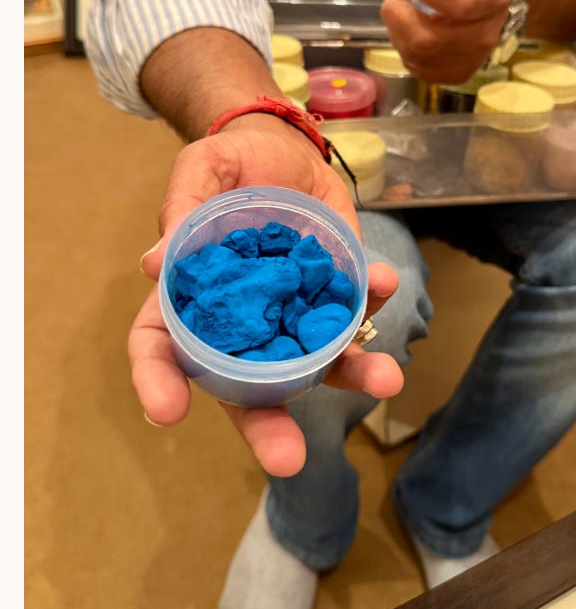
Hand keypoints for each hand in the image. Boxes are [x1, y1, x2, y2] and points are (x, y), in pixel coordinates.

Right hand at [131, 114, 403, 476]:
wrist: (287, 148)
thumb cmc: (230, 163)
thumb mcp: (203, 169)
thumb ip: (184, 210)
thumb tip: (157, 261)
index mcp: (190, 301)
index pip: (161, 350)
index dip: (158, 382)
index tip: (167, 411)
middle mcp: (244, 324)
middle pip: (246, 388)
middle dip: (268, 427)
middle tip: (288, 460)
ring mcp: (295, 313)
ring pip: (318, 361)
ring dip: (352, 373)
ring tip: (385, 380)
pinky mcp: (338, 293)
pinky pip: (358, 309)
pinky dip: (375, 303)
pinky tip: (385, 283)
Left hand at [381, 0, 514, 83]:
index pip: (458, 2)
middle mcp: (487, 31)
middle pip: (430, 38)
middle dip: (399, 9)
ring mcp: (472, 55)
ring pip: (418, 54)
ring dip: (397, 25)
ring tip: (403, 4)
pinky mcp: (457, 70)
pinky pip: (419, 68)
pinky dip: (403, 45)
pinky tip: (410, 25)